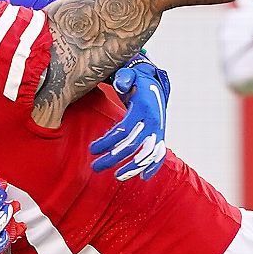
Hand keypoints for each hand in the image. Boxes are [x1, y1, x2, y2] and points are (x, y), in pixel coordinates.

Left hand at [89, 54, 169, 180]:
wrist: (155, 87)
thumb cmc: (136, 82)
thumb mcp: (130, 76)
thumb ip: (124, 78)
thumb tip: (120, 85)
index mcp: (143, 108)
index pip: (124, 130)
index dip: (107, 141)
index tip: (91, 149)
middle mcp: (153, 122)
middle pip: (132, 145)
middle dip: (113, 158)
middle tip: (95, 167)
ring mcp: (158, 131)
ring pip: (147, 154)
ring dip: (132, 168)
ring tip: (117, 177)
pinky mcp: (161, 137)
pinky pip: (160, 155)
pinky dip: (154, 167)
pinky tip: (144, 178)